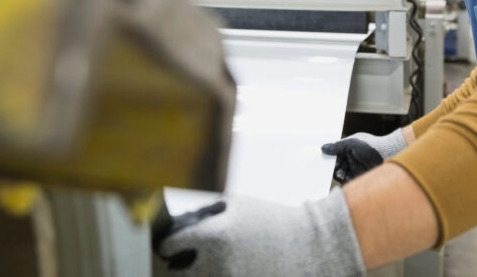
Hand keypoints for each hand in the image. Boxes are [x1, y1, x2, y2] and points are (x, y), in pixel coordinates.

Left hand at [153, 190, 364, 275]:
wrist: (308, 248)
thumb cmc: (273, 223)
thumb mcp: (239, 206)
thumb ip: (208, 214)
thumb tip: (183, 224)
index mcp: (214, 236)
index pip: (171, 245)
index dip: (168, 245)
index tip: (168, 247)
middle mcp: (217, 264)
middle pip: (178, 273)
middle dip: (180, 265)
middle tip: (183, 261)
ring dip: (197, 274)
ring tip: (208, 266)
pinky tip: (225, 273)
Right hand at [321, 128, 407, 182]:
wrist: (387, 156)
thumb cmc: (371, 146)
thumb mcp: (352, 143)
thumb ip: (337, 146)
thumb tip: (323, 148)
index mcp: (347, 147)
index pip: (334, 153)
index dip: (329, 157)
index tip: (324, 160)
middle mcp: (350, 157)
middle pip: (336, 164)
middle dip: (333, 167)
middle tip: (334, 168)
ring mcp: (353, 167)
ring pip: (340, 173)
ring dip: (339, 174)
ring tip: (341, 173)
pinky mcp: (357, 176)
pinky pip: (347, 180)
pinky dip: (344, 180)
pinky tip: (344, 178)